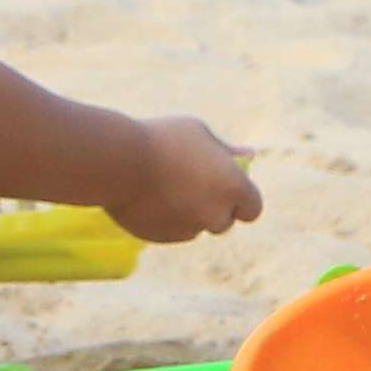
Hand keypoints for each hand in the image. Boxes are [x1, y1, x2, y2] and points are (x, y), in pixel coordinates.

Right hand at [111, 118, 259, 243]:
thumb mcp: (198, 132)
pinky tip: (147, 194)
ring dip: (187, 213)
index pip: (253, 208)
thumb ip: (225, 150)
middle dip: (213, 208)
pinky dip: (163, 219)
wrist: (117, 162)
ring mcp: (187, 230)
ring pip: (194, 226)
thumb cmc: (161, 139)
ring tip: (163, 184)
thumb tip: (248, 155)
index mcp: (233, 188)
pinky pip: (169, 231)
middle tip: (192, 183)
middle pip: (223, 221)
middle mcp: (215, 215)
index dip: (241, 199)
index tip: (226, 185)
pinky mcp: (160, 238)